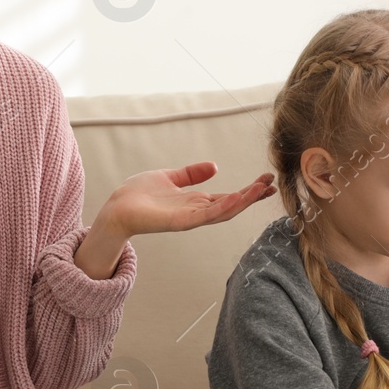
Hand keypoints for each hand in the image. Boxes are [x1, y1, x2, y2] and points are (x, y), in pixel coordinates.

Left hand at [101, 161, 275, 237]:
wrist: (117, 207)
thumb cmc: (138, 195)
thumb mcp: (170, 177)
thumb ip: (191, 174)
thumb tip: (214, 166)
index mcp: (196, 202)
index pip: (229, 196)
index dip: (248, 190)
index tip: (266, 180)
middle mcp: (197, 212)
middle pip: (232, 205)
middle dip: (252, 195)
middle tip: (272, 183)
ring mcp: (190, 218)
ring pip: (224, 211)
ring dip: (244, 201)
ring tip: (261, 188)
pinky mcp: (180, 222)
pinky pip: (205, 216)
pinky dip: (222, 207)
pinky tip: (236, 198)